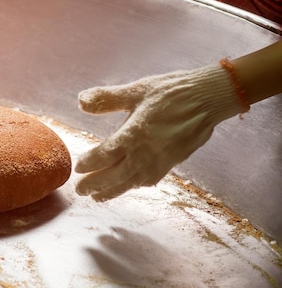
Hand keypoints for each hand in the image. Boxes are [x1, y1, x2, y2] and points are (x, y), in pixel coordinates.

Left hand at [75, 63, 243, 200]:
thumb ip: (107, 98)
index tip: (77, 167)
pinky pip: (150, 180)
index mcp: (135, 134)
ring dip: (113, 190)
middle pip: (115, 175)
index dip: (89, 163)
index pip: (105, 155)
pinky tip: (129, 185)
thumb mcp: (137, 90)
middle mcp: (147, 152)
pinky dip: (135, 185)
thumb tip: (81, 101)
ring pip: (132, 182)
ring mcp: (161, 160)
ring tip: (98, 197)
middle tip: (80, 191)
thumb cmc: (172, 91)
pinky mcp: (173, 162)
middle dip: (96, 184)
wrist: (209, 98)